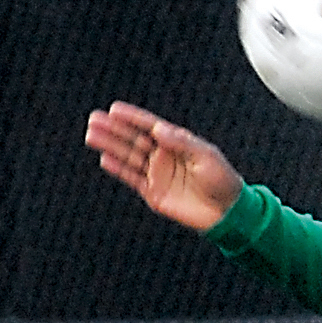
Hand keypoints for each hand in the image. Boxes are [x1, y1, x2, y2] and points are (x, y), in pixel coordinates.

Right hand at [84, 102, 243, 229]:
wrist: (228, 213)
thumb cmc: (223, 180)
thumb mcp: (206, 157)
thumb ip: (182, 142)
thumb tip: (159, 129)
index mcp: (177, 143)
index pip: (151, 126)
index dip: (133, 118)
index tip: (114, 109)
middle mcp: (164, 156)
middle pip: (134, 139)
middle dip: (114, 129)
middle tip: (94, 119)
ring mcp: (158, 174)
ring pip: (130, 157)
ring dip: (111, 146)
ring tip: (92, 135)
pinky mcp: (155, 193)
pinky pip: (133, 179)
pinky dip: (120, 170)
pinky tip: (106, 159)